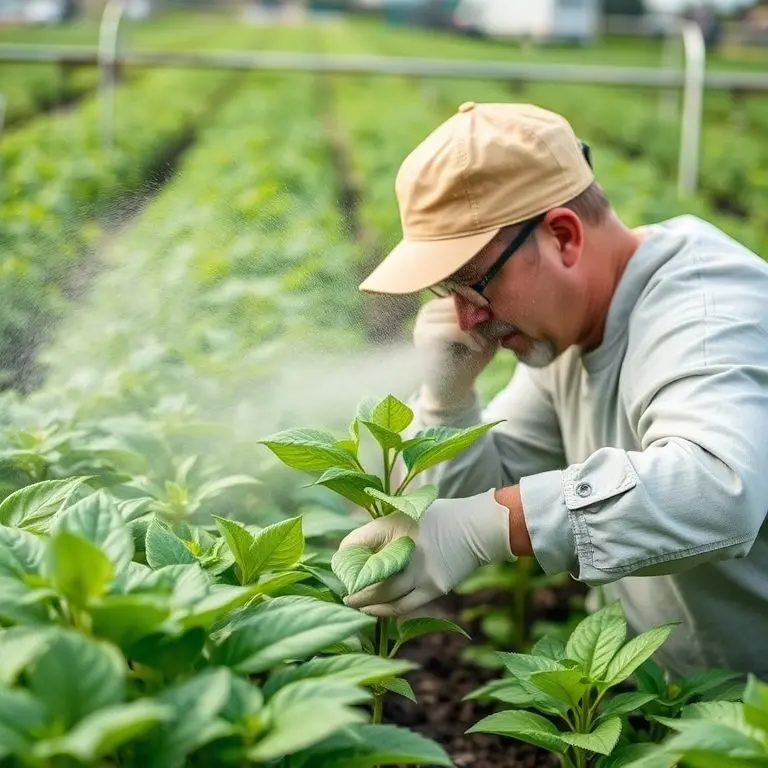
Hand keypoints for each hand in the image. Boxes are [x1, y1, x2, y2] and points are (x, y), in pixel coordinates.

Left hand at [339, 489, 514, 617]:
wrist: (477, 528)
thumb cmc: (437, 519)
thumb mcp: (406, 513)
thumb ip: (381, 531)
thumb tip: (352, 553)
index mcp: (394, 524)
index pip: (356, 541)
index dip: (344, 556)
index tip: (340, 567)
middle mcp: (405, 548)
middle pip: (367, 576)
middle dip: (353, 589)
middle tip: (345, 595)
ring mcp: (420, 571)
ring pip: (384, 597)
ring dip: (367, 604)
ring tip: (357, 606)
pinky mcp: (434, 587)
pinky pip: (404, 606)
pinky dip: (387, 611)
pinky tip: (378, 611)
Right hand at [413, 298, 497, 412]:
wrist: (451, 390)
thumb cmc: (468, 361)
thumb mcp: (484, 334)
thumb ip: (488, 316)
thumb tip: (502, 299)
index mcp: (439, 306)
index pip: (461, 292)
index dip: (479, 301)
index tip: (494, 314)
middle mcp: (427, 311)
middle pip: (459, 301)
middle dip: (478, 316)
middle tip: (492, 332)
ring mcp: (422, 323)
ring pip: (457, 314)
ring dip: (475, 329)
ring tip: (483, 344)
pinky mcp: (424, 337)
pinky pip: (453, 328)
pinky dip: (469, 338)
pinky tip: (477, 348)